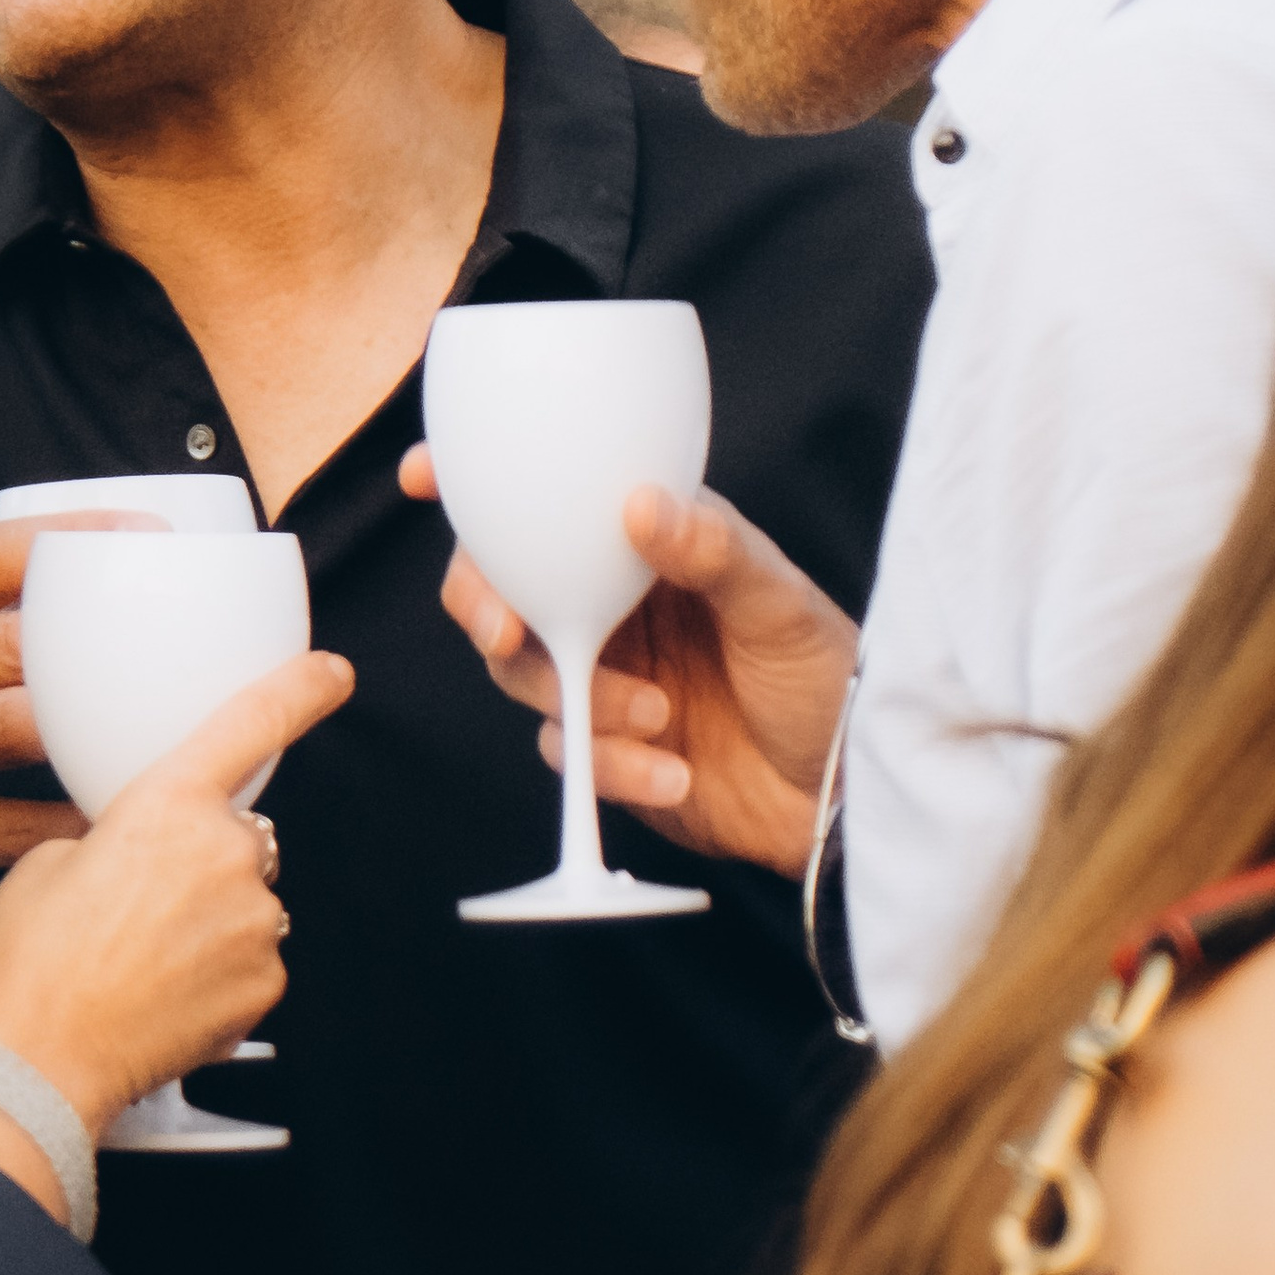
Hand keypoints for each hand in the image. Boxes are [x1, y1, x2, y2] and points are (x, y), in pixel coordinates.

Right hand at [0, 516, 149, 927]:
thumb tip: (85, 578)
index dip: (69, 537)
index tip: (146, 532)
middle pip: (11, 641)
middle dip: (100, 644)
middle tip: (180, 646)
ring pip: (17, 727)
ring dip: (96, 731)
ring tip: (166, 730)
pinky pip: (13, 826)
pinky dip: (73, 819)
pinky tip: (121, 813)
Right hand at [0, 650, 354, 1141]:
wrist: (32, 1068)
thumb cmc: (25, 968)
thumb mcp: (46, 862)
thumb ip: (110, 833)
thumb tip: (132, 849)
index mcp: (167, 805)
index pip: (251, 725)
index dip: (300, 690)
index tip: (331, 674)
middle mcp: (225, 856)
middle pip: (233, 837)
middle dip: (194, 862)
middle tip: (130, 909)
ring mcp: (253, 924)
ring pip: (241, 903)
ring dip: (204, 921)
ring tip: (135, 962)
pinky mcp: (263, 985)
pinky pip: (247, 960)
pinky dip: (214, 974)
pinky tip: (159, 994)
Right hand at [398, 450, 854, 877]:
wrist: (847, 798)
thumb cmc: (830, 680)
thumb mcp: (782, 604)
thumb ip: (713, 551)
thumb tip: (641, 505)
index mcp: (650, 550)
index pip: (554, 507)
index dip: (479, 488)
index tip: (426, 476)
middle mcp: (616, 607)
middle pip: (506, 591)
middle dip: (487, 608)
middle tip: (508, 633)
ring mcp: (607, 678)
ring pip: (524, 676)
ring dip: (577, 701)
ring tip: (658, 716)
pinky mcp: (609, 751)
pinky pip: (568, 753)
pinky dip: (611, 765)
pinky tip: (674, 770)